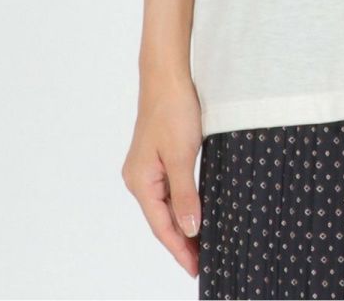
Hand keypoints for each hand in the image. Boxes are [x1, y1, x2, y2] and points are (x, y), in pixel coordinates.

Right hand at [121, 74, 204, 278]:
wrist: (168, 73)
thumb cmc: (173, 109)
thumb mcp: (182, 155)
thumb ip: (185, 194)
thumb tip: (190, 228)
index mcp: (140, 181)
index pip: (161, 227)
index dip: (179, 250)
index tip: (196, 269)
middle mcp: (139, 177)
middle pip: (161, 219)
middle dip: (181, 241)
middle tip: (204, 262)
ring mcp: (147, 167)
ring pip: (165, 204)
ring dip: (182, 223)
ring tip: (202, 244)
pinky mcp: (157, 155)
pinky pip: (169, 188)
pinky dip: (182, 204)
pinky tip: (194, 210)